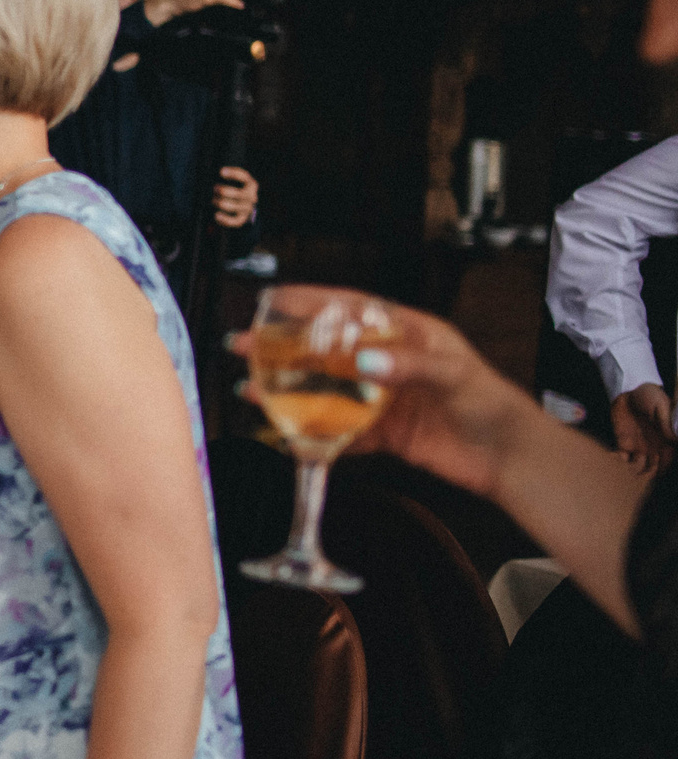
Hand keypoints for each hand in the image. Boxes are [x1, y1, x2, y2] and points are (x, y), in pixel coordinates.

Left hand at [213, 166, 257, 229]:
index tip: (221, 171)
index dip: (234, 174)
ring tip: (213, 201)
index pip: (245, 177)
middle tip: (214, 188)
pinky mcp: (242, 219)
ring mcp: (248, 208)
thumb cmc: (231, 192)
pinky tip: (216, 215)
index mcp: (250, 184)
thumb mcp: (231, 183)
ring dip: (222, 203)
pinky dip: (225, 219)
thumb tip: (209, 177)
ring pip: (236, 206)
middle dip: (224, 191)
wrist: (239, 208)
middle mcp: (251, 196)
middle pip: (240, 193)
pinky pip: (235, 221)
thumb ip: (223, 179)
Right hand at [228, 289, 533, 498]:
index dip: (312, 301)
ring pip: (326, 390)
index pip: (351, 308)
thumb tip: (365, 361)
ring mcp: (383, 399)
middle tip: (247, 345)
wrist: (511, 460)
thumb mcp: (453, 374)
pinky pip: (341, 432)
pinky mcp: (384, 433)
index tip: (275, 298)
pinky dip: (316, 435)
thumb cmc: (494, 406)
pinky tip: (292, 435)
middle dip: (285, 347)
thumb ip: (407, 365)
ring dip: (291, 391)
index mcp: (408, 334)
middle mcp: (390, 362)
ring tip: (255, 390)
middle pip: (327, 349)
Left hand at [612, 384, 674, 473]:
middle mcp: (653, 447)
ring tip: (627, 476)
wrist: (628, 390)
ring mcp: (638, 446)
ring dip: (633, 473)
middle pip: (653, 469)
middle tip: (640, 481)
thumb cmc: (649, 396)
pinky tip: (615, 465)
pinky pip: (621, 458)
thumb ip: (665, 422)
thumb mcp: (661, 406)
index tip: (657, 476)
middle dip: (648, 476)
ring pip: (638, 467)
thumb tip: (673, 439)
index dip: (664, 470)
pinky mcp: (623, 443)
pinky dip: (619, 464)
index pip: (668, 460)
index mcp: (666, 440)